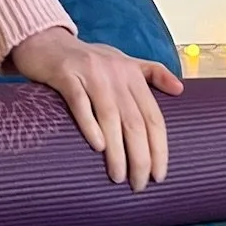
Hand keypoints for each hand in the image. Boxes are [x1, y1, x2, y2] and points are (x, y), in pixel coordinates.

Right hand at [8, 27, 183, 191]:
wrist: (45, 40)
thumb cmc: (86, 58)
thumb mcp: (122, 61)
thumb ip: (151, 73)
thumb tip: (180, 89)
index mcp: (132, 74)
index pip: (153, 116)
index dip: (159, 148)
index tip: (159, 175)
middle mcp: (115, 73)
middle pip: (135, 121)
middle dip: (140, 157)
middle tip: (139, 184)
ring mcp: (90, 73)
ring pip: (110, 117)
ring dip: (117, 151)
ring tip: (118, 176)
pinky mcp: (65, 75)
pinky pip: (80, 102)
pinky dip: (90, 125)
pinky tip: (97, 147)